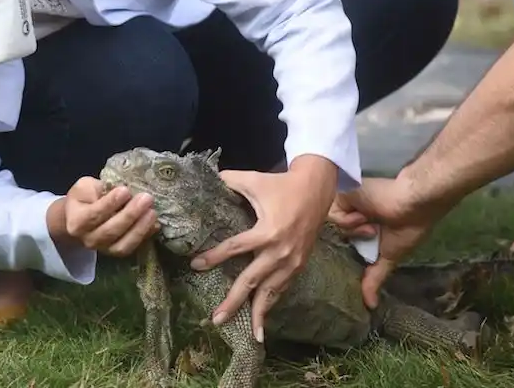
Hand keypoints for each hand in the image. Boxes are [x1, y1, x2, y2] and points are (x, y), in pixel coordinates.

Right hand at [57, 176, 158, 256]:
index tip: (125, 190)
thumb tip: (120, 191)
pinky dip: (144, 236)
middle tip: (146, 198)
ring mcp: (103, 249)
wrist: (79, 218)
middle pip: (110, 230)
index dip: (110, 203)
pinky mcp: (116, 252)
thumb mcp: (84, 187)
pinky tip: (154, 224)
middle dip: (130, 214)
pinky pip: (131, 247)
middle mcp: (88, 239)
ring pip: (122, 244)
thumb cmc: (84, 198)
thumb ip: (96, 188)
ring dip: (140, 228)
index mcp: (77, 222)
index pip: (94, 215)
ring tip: (152, 212)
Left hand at [190, 155, 336, 341]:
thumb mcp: (254, 180)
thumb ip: (229, 181)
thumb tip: (207, 180)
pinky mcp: (300, 264)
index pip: (235, 248)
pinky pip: (283, 288)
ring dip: (259, 314)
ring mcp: (292, 261)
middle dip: (234, 303)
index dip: (214, 257)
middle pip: (252, 282)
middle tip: (217, 320)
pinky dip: (273, 303)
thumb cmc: (282, 184)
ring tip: (250, 334)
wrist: (317, 188)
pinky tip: (265, 318)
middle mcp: (280, 252)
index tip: (196, 265)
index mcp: (267, 232)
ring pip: (272, 293)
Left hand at [328, 177, 436, 308]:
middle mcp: (349, 216)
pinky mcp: (341, 195)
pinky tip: (365, 216)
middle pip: (332, 236)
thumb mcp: (389, 256)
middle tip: (368, 239)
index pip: (340, 245)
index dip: (342, 254)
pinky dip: (350, 221)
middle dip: (350, 242)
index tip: (347, 264)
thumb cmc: (407, 229)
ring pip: (331, 227)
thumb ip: (375, 278)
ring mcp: (344, 205)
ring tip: (373, 226)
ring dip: (355, 230)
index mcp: (359, 229)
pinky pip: (333, 215)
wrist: (412, 202)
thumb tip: (371, 305)